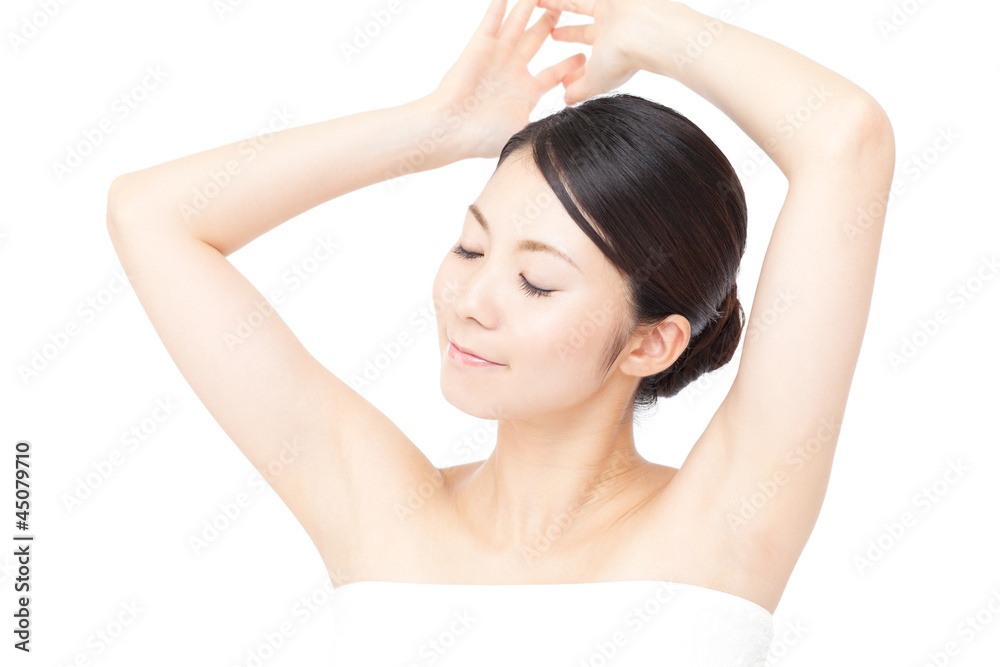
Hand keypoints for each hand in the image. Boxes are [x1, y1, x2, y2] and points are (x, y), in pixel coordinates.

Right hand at [426, 0, 585, 158]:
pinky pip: (492, 20)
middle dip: (551, 22)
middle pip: (536, 40)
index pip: (553, 73)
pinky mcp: (479, 47)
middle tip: (567, 7)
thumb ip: (547, 125)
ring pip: (517, 24)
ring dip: (528, 6)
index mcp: (525, 92)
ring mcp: (496, 56)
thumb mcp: (524, 132)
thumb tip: (572, 125)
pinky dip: (499, 5)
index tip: (584, 55)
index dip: (569, 64)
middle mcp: (512, 70)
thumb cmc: (483, 138)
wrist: (450, 130)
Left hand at [539, 0, 651, 104]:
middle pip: (584, 32)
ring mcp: (610, 11)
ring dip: (557, 5)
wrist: (647, 33)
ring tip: (538, 1)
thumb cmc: (623, 60)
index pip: (590, 63)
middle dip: (568, 34)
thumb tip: (566, 101)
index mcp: (611, 54)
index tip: (562, 80)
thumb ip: (580, 91)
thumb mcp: (595, 81)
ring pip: (578, 5)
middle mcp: (612, 31)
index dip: (575, 72)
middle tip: (553, 35)